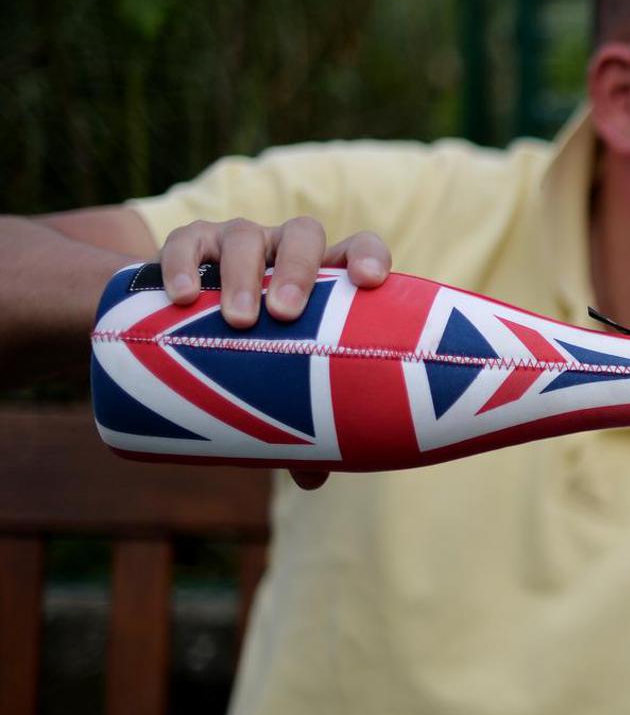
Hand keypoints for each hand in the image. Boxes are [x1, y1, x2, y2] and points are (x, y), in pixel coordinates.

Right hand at [157, 217, 390, 489]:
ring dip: (243, 275)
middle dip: (298, 270)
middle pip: (303, 236)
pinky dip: (182, 266)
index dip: (368, 256)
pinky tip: (181, 298)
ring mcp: (237, 241)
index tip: (370, 282)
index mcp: (324, 275)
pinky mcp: (187, 244)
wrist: (176, 324)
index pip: (358, 248)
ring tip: (237, 321)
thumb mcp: (278, 385)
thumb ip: (300, 423)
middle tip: (285, 315)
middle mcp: (285, 249)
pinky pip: (185, 243)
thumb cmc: (253, 357)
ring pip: (246, 238)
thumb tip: (313, 478)